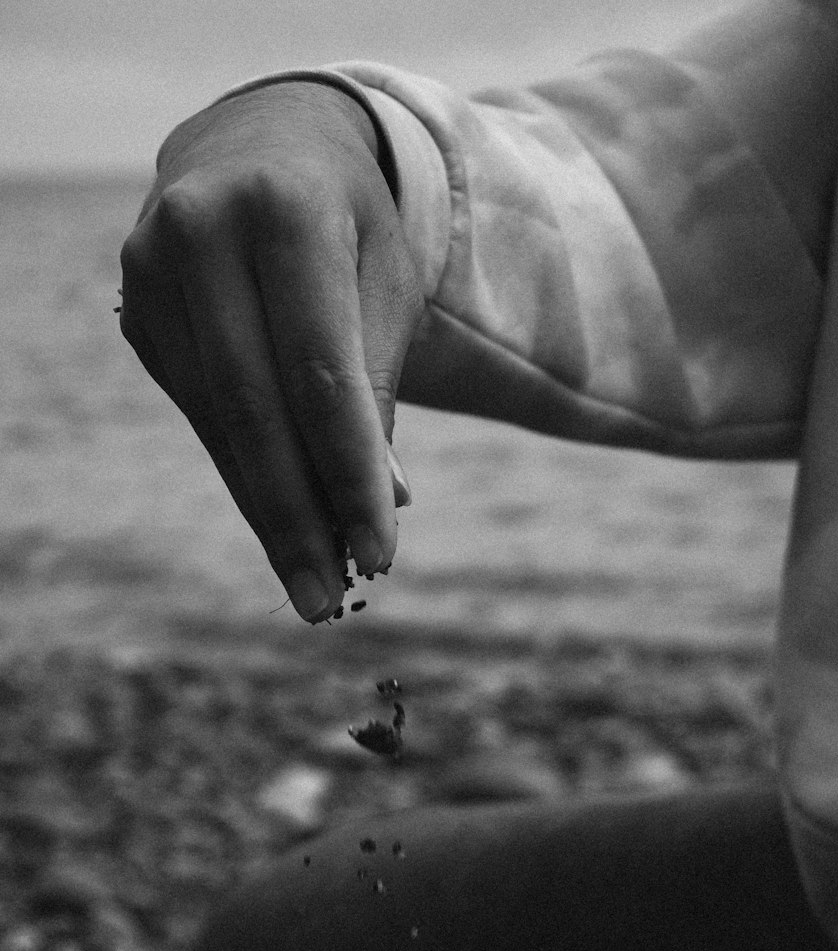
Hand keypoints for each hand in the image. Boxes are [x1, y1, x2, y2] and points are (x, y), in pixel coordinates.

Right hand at [119, 81, 423, 620]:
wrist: (260, 143)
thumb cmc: (347, 220)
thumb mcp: (384, 279)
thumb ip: (376, 383)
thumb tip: (381, 503)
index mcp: (284, 209)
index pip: (322, 373)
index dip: (350, 473)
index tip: (380, 554)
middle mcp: (201, 232)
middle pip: (257, 410)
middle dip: (298, 518)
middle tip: (331, 604)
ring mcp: (153, 272)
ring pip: (220, 423)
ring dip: (269, 513)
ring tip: (314, 587)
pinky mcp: (138, 313)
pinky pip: (200, 416)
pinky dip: (245, 477)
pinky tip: (281, 527)